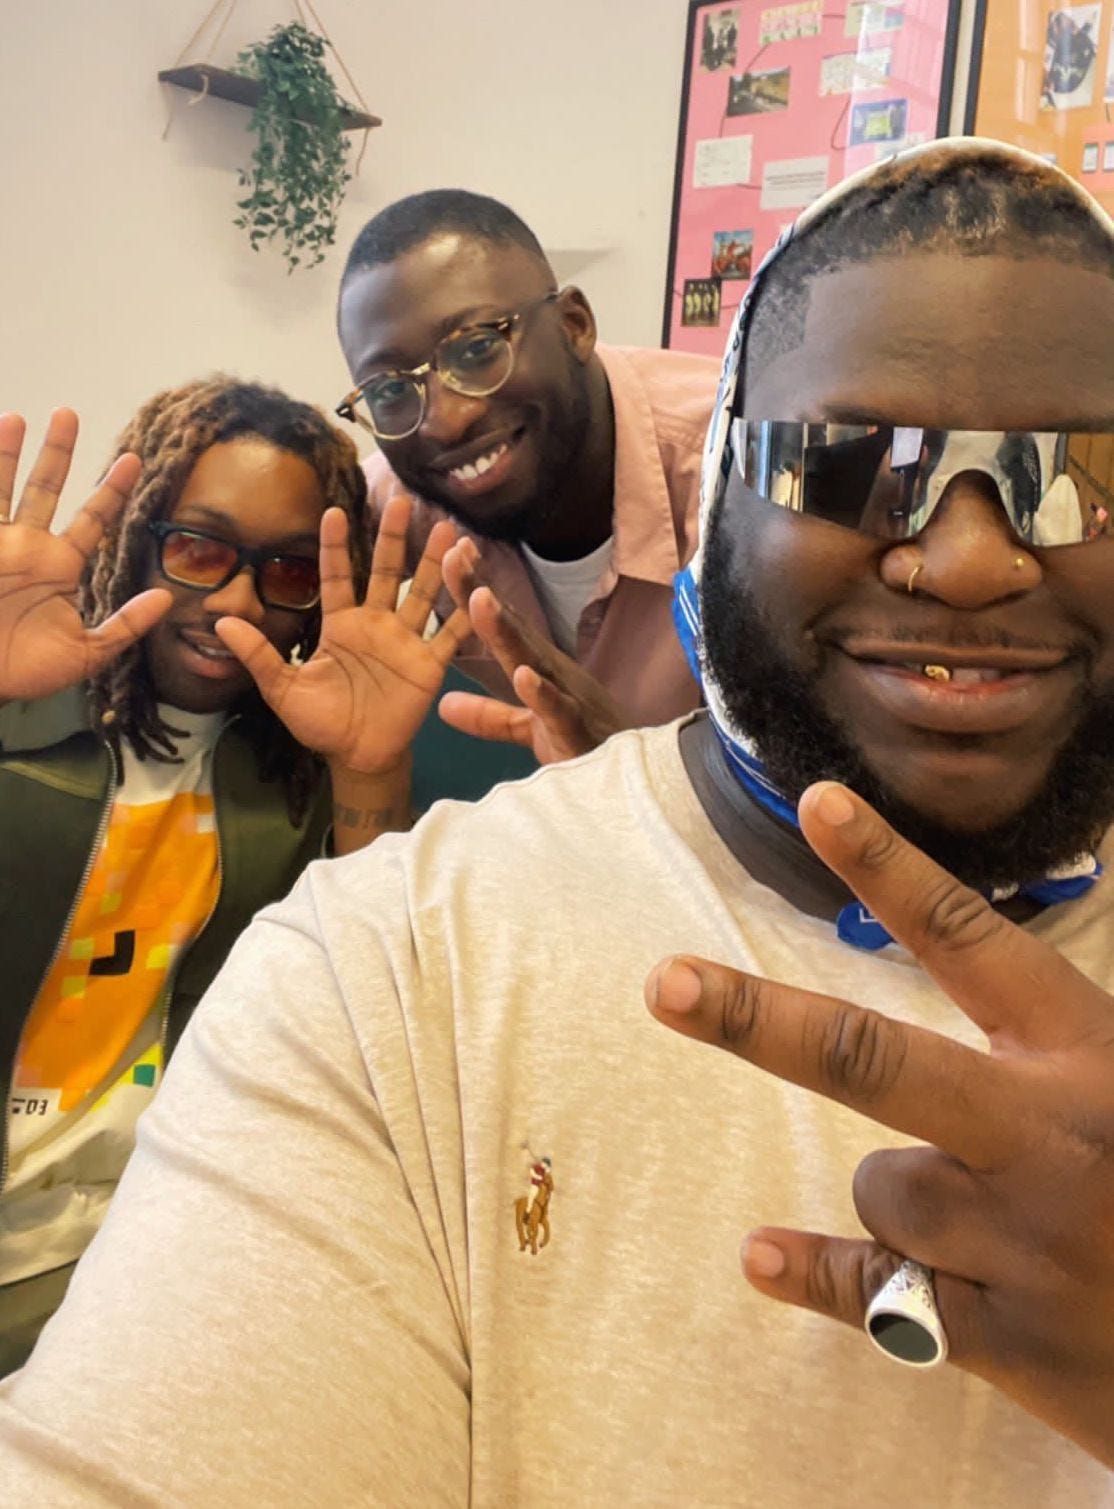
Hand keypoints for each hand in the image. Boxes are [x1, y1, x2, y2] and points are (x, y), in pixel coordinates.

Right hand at [0, 409, 170, 699]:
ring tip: (19, 417)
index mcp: (61, 566)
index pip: (93, 518)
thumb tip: (166, 598)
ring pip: (5, 487)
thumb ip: (126, 626)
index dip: (111, 490)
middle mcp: (30, 547)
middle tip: (69, 413)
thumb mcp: (86, 653)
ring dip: (10, 453)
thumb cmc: (28, 671)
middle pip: (47, 488)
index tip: (134, 460)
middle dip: (57, 452)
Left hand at [215, 494, 469, 773]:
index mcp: (341, 625)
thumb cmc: (320, 722)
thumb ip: (258, 655)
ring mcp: (405, 641)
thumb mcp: (282, 689)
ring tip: (449, 530)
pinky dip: (463, 613)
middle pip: (387, 572)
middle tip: (403, 501)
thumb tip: (220, 624)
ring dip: (435, 564)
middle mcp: (376, 624)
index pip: (338, 576)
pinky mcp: (429, 664)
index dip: (336, 546)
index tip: (334, 511)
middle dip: (394, 538)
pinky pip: (448, 635)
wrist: (357, 757)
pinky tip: (476, 587)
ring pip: (422, 593)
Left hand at [438, 536, 628, 763]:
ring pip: (534, 659)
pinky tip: (524, 674)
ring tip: (480, 598)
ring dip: (507, 630)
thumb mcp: (529, 729)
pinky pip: (559, 710)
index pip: (504, 626)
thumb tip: (444, 706)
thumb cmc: (585, 747)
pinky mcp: (580, 732)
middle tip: (454, 554)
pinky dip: (542, 693)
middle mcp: (554, 674)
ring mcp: (569, 699)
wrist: (636, 782)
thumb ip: (489, 717)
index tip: (452, 554)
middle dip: (482, 592)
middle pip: (513, 628)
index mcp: (539, 670)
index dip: (476, 591)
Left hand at [644, 781, 1113, 1467]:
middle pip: (872, 1059)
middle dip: (759, 1018)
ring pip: (880, 1184)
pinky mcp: (1009, 1340)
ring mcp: (1021, 1241)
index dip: (890, 867)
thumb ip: (1054, 1043)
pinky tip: (761, 1257)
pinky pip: (875, 1294)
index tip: (817, 803)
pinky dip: (818, 1275)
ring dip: (902, 1197)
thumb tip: (969, 969)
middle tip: (665, 983)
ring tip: (987, 1224)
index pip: (971, 939)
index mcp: (1088, 1056)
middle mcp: (1047, 1137)